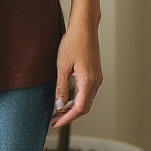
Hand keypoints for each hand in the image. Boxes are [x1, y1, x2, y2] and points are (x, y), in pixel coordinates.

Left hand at [50, 13, 101, 128]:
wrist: (84, 27)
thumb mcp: (62, 66)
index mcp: (88, 81)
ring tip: (56, 112)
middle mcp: (96, 82)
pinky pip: (87, 93)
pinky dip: (77, 100)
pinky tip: (65, 100)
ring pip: (86, 101)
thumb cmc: (73, 42)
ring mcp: (97, 78)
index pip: (79, 109)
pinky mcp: (95, 74)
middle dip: (69, 116)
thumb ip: (61, 88)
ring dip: (72, 109)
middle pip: (84, 108)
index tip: (54, 123)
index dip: (66, 118)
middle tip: (53, 120)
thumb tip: (59, 107)